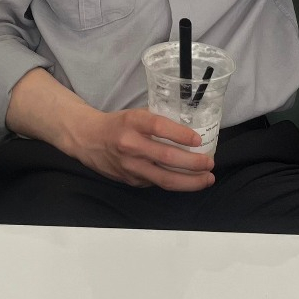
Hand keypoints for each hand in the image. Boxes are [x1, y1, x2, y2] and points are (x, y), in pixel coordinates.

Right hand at [73, 108, 215, 191]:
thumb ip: (158, 123)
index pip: (159, 127)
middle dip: (194, 163)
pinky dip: (175, 182)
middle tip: (210, 163)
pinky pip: (157, 183)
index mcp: (133, 122)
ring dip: (190, 181)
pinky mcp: (131, 181)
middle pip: (167, 157)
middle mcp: (130, 145)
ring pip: (164, 179)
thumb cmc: (118, 124)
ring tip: (207, 179)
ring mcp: (130, 166)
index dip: (181, 134)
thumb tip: (189, 131)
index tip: (199, 139)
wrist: (87, 139)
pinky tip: (188, 180)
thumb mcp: (136, 115)